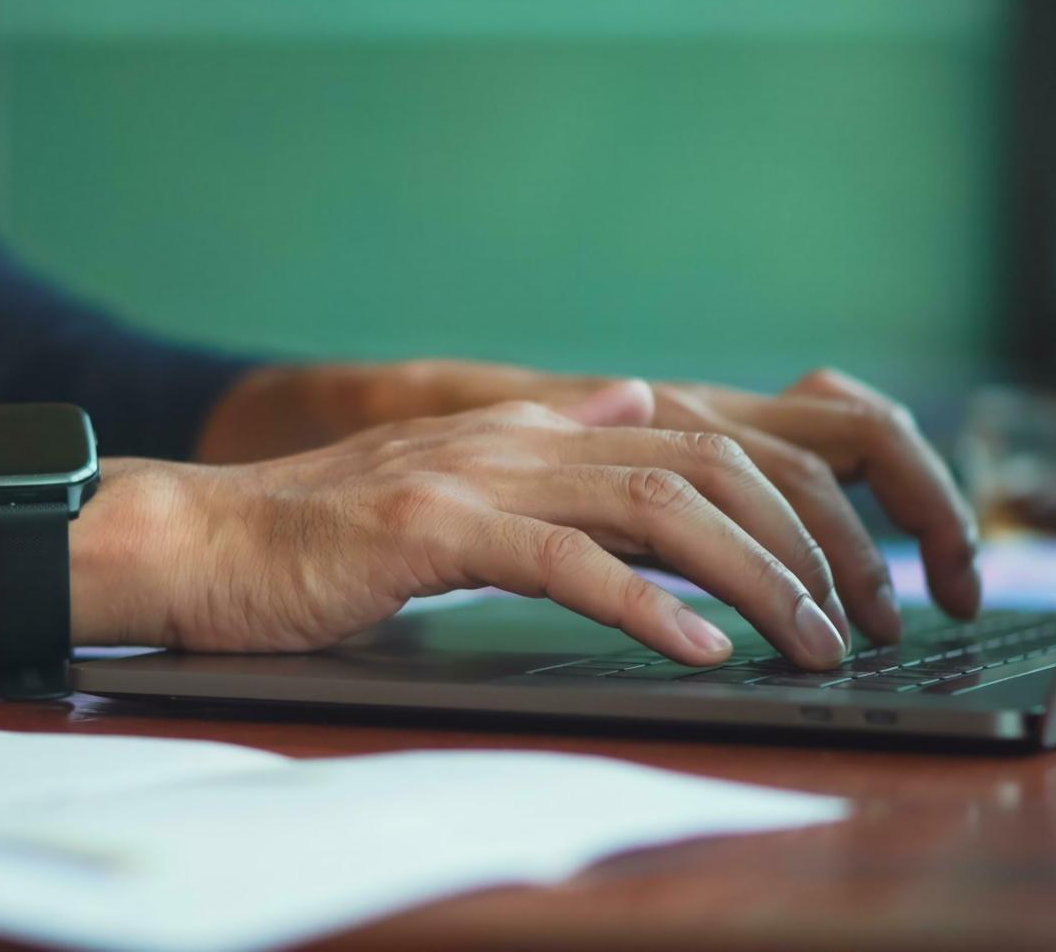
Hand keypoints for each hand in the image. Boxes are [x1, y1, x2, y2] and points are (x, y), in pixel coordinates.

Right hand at [81, 397, 858, 670]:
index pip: (699, 442)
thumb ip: (548, 444)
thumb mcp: (451, 475)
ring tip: (805, 641)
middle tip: (855, 620)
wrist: (199, 538)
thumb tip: (635, 405)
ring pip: (656, 505)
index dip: (789, 503)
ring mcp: (476, 475)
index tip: (842, 576)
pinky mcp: (431, 527)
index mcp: (531, 428)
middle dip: (801, 543)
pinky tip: (699, 649)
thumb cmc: (320, 534)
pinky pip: (564, 560)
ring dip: (751, 578)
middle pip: (706, 465)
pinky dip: (646, 606)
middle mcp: (518, 435)